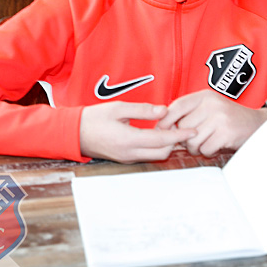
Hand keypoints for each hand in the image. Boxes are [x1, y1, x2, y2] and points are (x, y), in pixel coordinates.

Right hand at [79, 102, 196, 163]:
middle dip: (175, 141)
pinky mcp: (124, 158)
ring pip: (155, 156)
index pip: (162, 140)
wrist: (72, 133)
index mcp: (128, 140)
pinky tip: (156, 133)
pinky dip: (156, 146)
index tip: (193, 130)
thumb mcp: (118, 108)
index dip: (180, 135)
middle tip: (179, 124)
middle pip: (162, 152)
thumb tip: (164, 111)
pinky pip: (146, 155)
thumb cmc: (94, 118)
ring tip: (168, 127)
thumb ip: (143, 110)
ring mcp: (127, 158)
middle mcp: (129, 153)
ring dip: (165, 144)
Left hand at [155, 90, 266, 156]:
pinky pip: (205, 148)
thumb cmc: (230, 119)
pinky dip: (209, 152)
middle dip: (186, 139)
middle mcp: (212, 104)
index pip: (177, 106)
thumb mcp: (210, 108)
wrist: (258, 124)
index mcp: (205, 96)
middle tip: (196, 140)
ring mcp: (220, 118)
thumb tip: (163, 126)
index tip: (162, 130)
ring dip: (197, 147)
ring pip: (193, 140)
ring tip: (207, 143)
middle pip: (183, 127)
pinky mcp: (226, 132)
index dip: (166, 120)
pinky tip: (217, 146)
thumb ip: (190, 113)